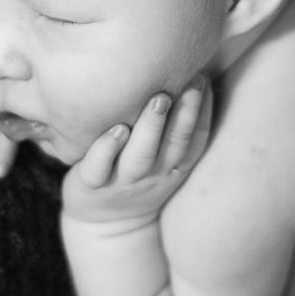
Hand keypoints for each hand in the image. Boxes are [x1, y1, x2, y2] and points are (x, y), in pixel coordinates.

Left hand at [62, 76, 211, 223]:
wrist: (105, 224)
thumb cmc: (137, 175)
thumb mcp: (163, 159)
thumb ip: (173, 125)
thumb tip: (189, 71)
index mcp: (173, 166)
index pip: (195, 140)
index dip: (203, 112)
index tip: (203, 78)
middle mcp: (152, 174)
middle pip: (174, 145)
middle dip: (184, 113)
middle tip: (191, 81)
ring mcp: (122, 181)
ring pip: (140, 156)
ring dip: (151, 127)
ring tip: (158, 99)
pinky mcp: (91, 185)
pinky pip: (99, 168)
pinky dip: (107, 148)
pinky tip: (116, 130)